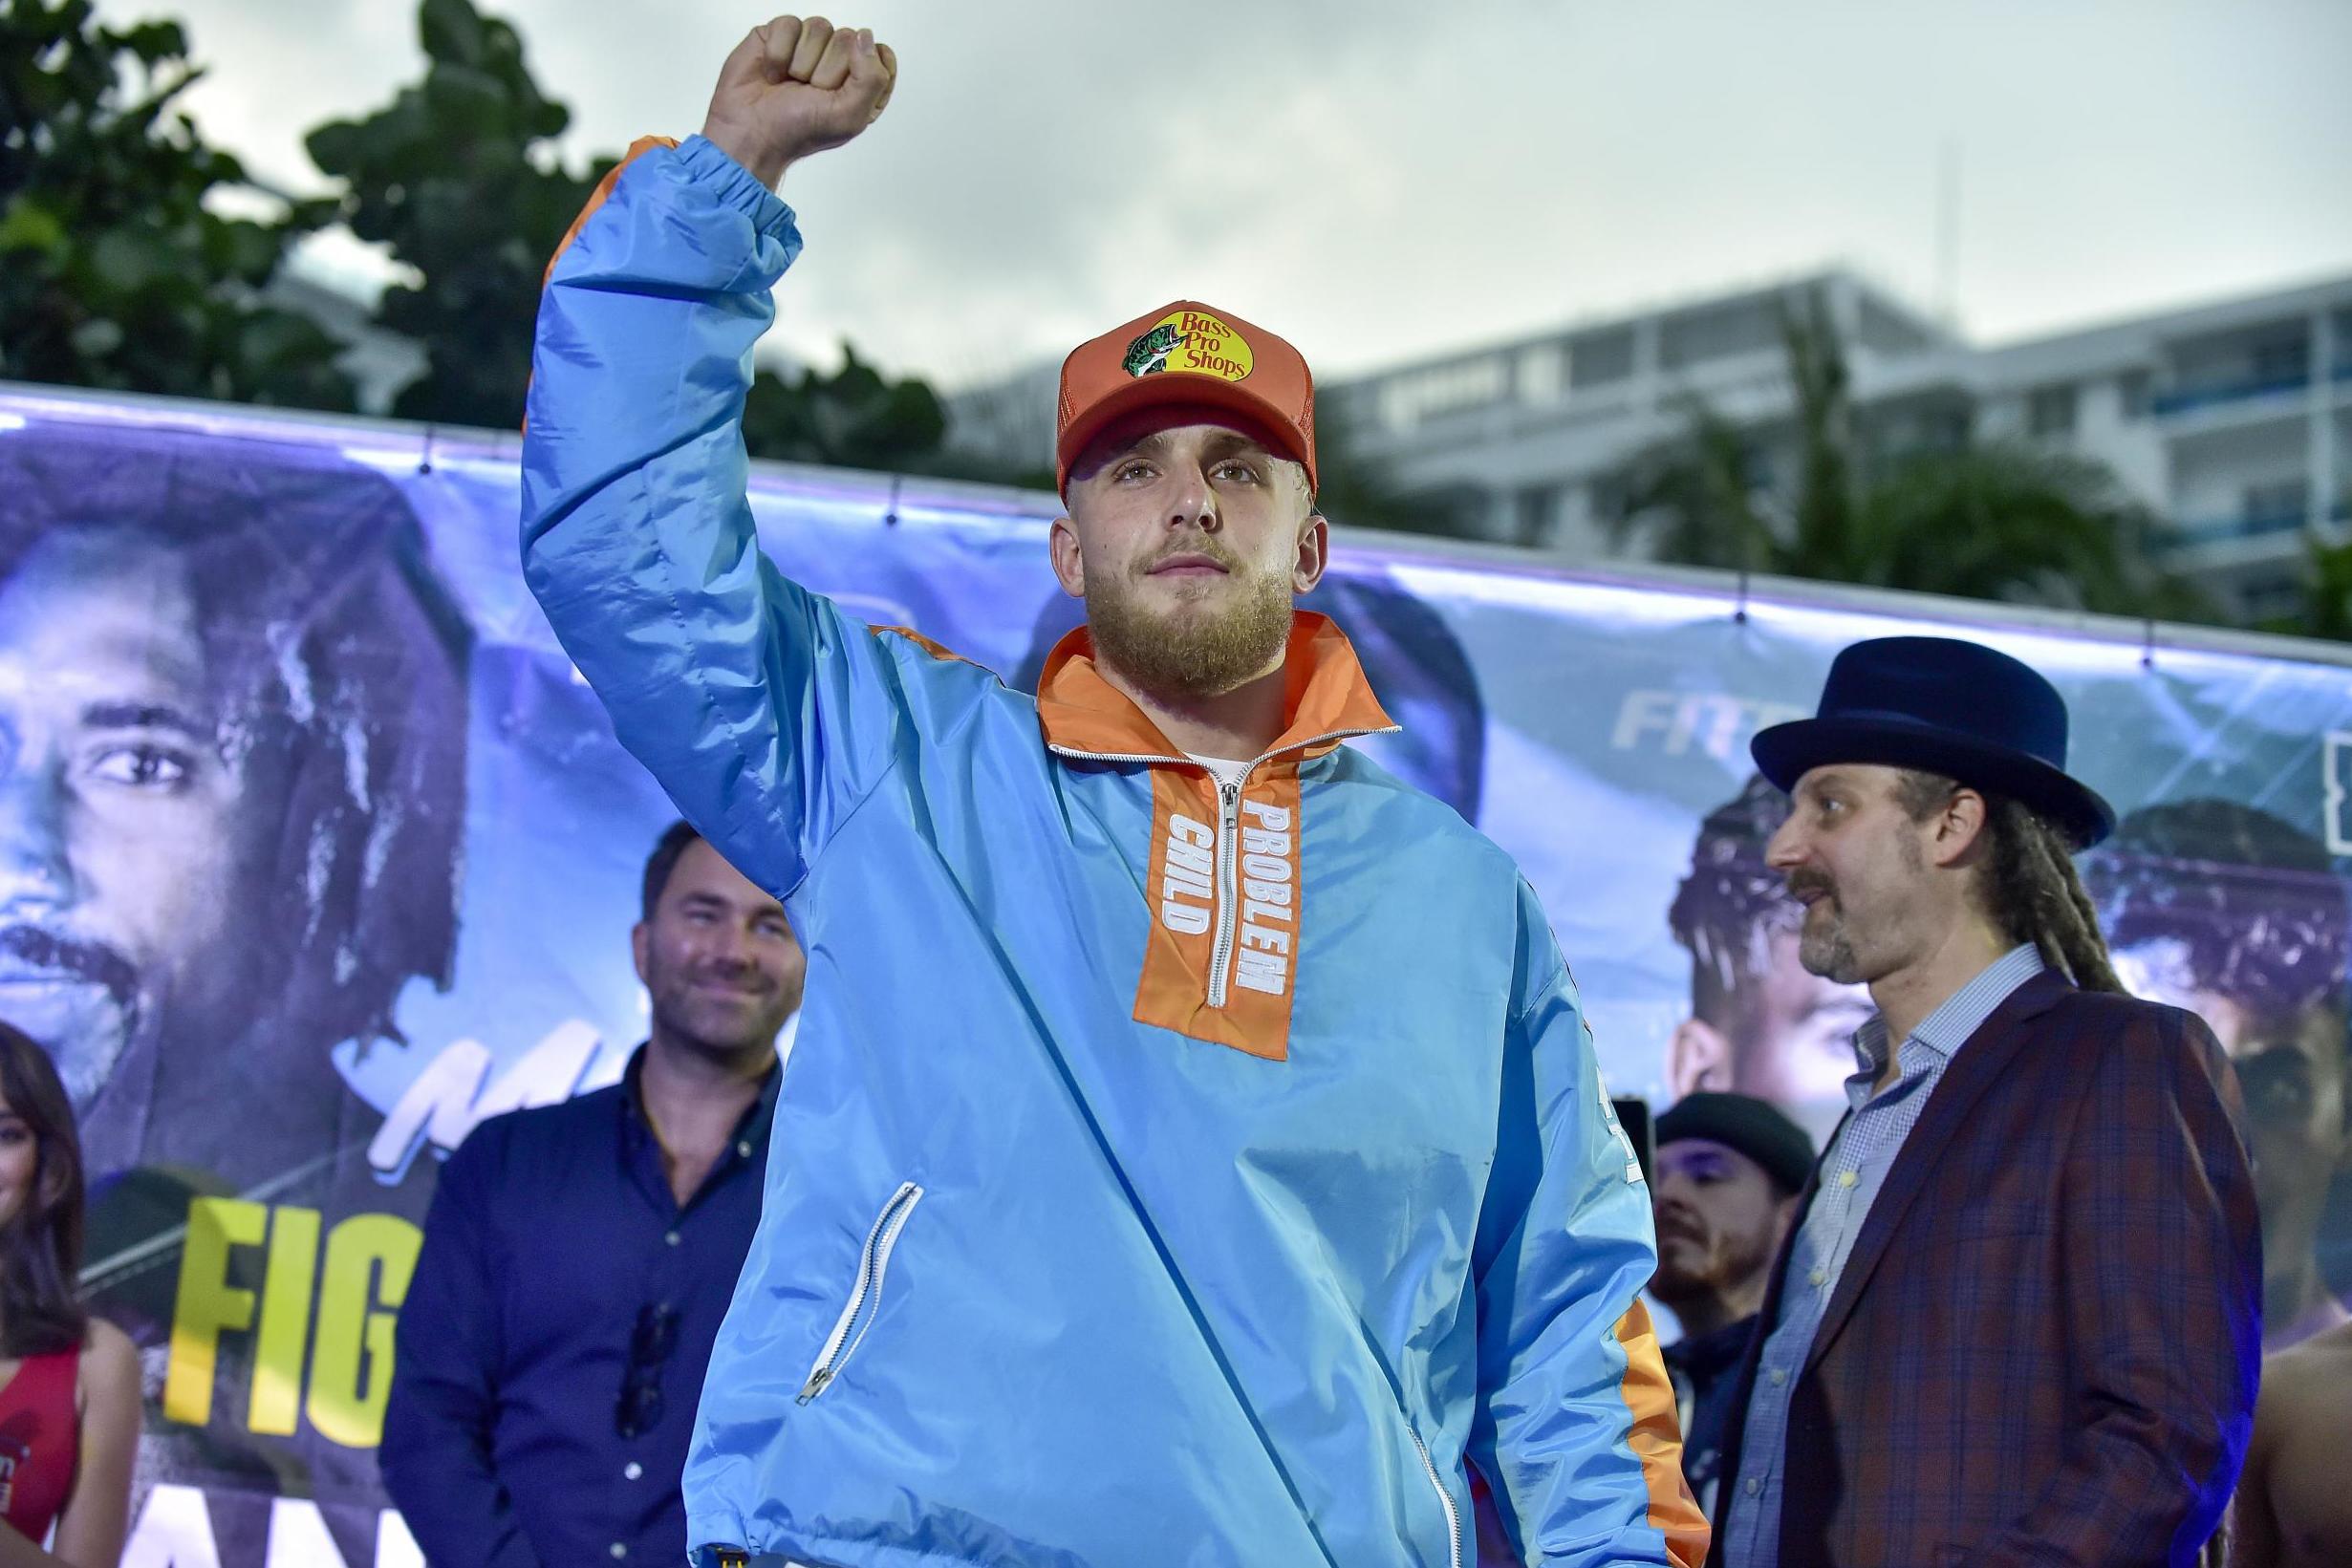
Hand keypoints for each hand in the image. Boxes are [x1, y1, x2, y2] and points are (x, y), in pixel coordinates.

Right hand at [701, 15, 897, 189]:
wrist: (750, 133)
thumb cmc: (797, 132)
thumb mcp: (850, 117)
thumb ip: (873, 78)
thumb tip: (865, 38)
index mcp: (861, 84)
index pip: (880, 55)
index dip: (862, 71)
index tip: (843, 93)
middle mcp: (837, 62)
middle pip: (848, 38)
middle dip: (826, 71)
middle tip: (808, 94)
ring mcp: (808, 46)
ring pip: (819, 27)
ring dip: (802, 63)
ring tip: (790, 84)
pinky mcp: (780, 35)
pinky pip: (790, 25)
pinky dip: (779, 53)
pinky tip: (773, 73)